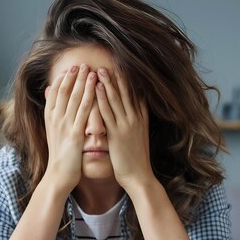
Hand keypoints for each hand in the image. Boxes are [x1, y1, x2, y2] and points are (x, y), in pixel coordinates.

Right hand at [43, 64, 96, 191]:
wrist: (58, 176)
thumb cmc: (59, 156)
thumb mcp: (53, 134)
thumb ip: (54, 116)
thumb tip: (51, 99)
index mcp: (50, 118)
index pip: (55, 93)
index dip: (63, 80)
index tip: (70, 69)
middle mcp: (55, 119)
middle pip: (64, 92)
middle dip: (73, 77)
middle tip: (81, 63)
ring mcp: (64, 126)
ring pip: (74, 98)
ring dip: (82, 82)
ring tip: (89, 69)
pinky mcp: (74, 133)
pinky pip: (83, 111)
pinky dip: (89, 97)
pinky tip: (96, 88)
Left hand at [95, 68, 154, 190]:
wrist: (139, 176)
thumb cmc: (136, 159)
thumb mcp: (138, 137)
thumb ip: (134, 123)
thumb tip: (129, 114)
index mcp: (142, 119)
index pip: (136, 94)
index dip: (128, 81)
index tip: (121, 67)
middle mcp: (136, 119)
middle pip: (126, 93)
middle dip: (117, 77)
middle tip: (108, 63)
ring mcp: (127, 125)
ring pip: (117, 99)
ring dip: (108, 83)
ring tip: (99, 70)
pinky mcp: (118, 134)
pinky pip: (109, 112)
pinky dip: (103, 98)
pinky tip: (97, 88)